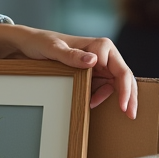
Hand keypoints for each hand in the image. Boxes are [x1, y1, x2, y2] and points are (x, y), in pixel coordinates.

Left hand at [0, 24, 137, 118]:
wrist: (28, 45)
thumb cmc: (41, 42)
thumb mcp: (53, 48)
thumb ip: (71, 55)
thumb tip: (94, 61)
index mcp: (101, 46)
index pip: (121, 71)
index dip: (124, 89)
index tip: (121, 106)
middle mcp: (103, 56)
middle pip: (124, 78)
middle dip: (129, 97)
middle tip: (130, 116)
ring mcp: (97, 66)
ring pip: (115, 86)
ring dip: (112, 99)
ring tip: (100, 109)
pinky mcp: (90, 74)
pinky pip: (102, 88)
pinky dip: (100, 98)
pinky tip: (90, 103)